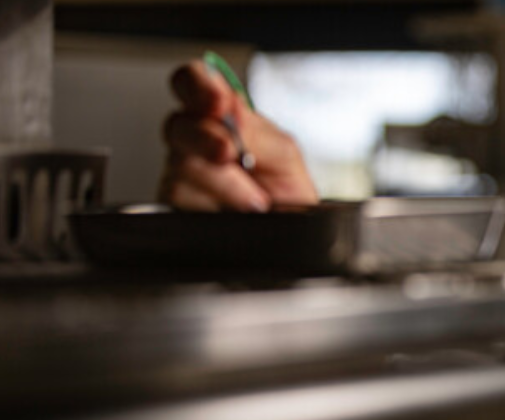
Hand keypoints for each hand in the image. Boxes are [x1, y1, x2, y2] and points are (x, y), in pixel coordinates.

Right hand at [159, 60, 318, 211]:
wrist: (290, 233)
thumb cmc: (286, 191)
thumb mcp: (283, 155)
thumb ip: (256, 131)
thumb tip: (230, 112)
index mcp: (222, 115)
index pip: (192, 81)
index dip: (198, 85)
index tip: (219, 102)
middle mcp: (195, 139)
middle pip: (177, 123)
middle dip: (206, 137)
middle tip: (229, 153)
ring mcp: (182, 173)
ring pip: (181, 164)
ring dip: (223, 181)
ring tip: (254, 199)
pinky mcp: (174, 205)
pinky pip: (180, 197)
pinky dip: (215, 203)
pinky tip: (235, 211)